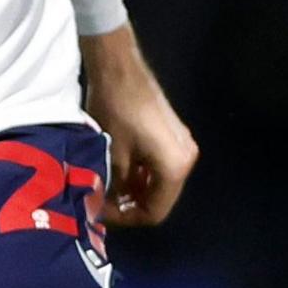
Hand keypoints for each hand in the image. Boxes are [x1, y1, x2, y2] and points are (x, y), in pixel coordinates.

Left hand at [78, 23, 196, 226]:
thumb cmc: (115, 110)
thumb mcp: (110, 153)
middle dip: (130, 204)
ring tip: (104, 188)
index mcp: (175, 167)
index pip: (156, 211)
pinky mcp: (173, 136)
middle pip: (160, 197)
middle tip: (101, 203)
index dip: (127, 218)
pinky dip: (139, 173)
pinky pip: (158, 166)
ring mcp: (182, 147)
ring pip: (158, 182)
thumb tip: (105, 207)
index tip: (102, 214)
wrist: (120, 69)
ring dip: (133, 188)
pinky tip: (116, 171)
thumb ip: (113, 185)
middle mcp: (186, 160)